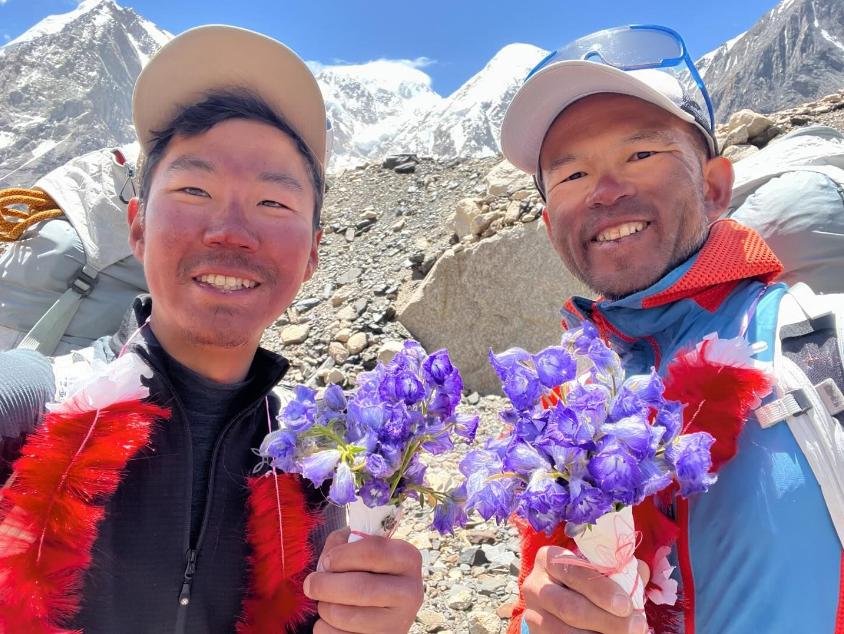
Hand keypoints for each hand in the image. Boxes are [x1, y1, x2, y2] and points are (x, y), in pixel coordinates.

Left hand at [304, 527, 423, 633]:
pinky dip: (324, 628)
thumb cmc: (366, 572)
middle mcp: (410, 592)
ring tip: (327, 602)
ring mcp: (397, 623)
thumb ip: (343, 543)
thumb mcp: (360, 550)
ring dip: (324, 607)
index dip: (341, 555)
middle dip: (324, 584)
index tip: (326, 561)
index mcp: (408, 559)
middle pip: (359, 587)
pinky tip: (334, 622)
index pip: (374, 550)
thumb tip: (327, 561)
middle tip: (311, 584)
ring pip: (344, 616)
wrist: (380, 612)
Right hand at [522, 546, 650, 633]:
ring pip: (564, 632)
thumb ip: (618, 569)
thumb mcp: (597, 569)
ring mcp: (533, 614)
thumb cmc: (585, 581)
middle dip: (606, 620)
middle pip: (569, 607)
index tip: (626, 605)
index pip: (573, 572)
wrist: (560, 601)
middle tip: (636, 627)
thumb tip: (642, 571)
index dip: (601, 590)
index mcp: (549, 560)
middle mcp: (535, 585)